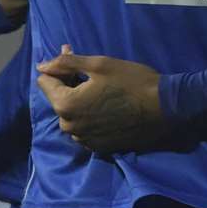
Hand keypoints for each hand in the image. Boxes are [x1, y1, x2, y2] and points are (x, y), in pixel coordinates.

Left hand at [35, 47, 172, 152]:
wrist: (165, 108)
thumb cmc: (132, 81)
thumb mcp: (99, 64)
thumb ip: (66, 63)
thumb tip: (42, 65)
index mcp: (65, 104)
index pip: (45, 82)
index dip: (59, 68)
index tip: (75, 60)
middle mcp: (69, 126)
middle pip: (58, 99)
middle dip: (70, 85)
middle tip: (92, 72)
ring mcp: (84, 140)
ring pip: (72, 115)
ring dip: (81, 103)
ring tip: (103, 91)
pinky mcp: (98, 147)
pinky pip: (85, 129)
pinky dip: (91, 117)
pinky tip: (108, 108)